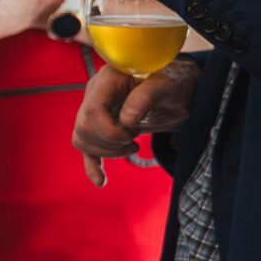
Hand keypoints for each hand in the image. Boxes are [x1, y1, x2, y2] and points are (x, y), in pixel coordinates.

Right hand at [74, 60, 200, 186]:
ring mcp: (95, 109)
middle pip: (83, 127)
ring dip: (106, 152)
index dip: (109, 131)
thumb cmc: (173, 82)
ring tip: (133, 146)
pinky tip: (100, 181)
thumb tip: (126, 120)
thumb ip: (146, 97)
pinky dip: (92, 165)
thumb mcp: (167, 85)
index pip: (91, 110)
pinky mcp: (101, 125)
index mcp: (108, 79)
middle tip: (135, 139)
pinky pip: (86, 147)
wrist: (178, 88)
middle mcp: (96, 92)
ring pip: (81, 138)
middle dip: (110, 143)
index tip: (134, 133)